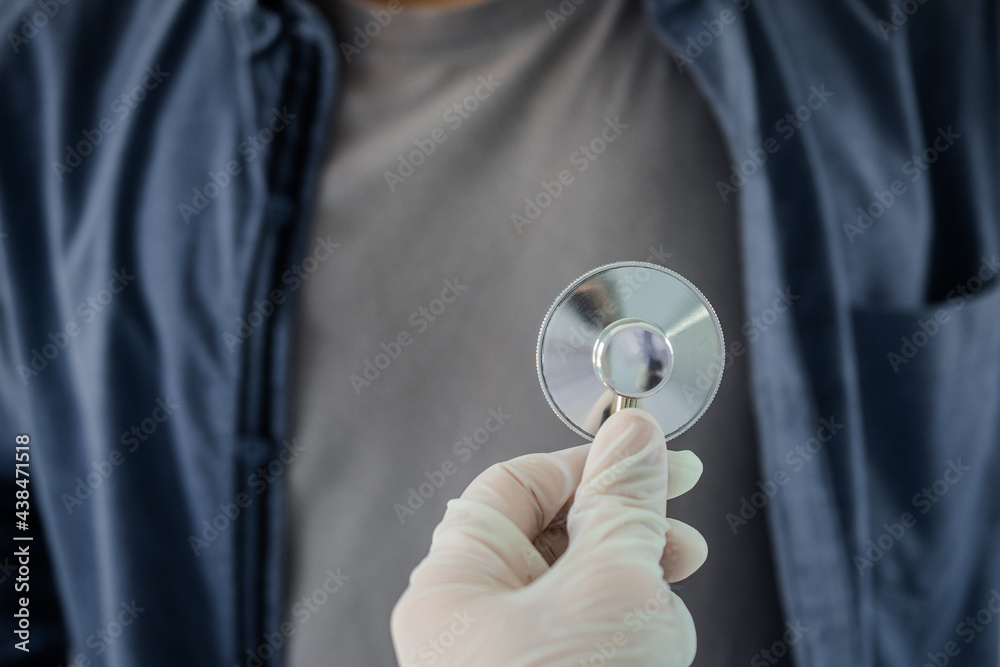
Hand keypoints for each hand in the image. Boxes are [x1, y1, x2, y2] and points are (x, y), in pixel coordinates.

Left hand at [390, 408, 707, 666]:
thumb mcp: (609, 587)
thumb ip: (623, 503)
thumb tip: (634, 435)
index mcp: (453, 587)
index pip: (516, 485)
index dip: (586, 462)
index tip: (648, 454)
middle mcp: (471, 625)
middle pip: (554, 539)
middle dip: (627, 533)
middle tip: (680, 532)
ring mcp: (510, 661)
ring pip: (582, 596)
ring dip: (637, 594)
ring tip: (666, 617)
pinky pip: (592, 641)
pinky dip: (631, 637)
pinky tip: (657, 650)